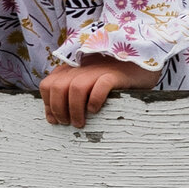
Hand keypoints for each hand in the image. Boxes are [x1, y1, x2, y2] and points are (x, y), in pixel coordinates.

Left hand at [41, 58, 159, 128]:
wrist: (141, 64)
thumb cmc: (112, 79)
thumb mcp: (87, 83)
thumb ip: (70, 93)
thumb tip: (53, 117)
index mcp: (72, 69)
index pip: (48, 85)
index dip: (48, 104)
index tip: (54, 120)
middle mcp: (82, 67)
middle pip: (57, 87)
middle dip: (58, 109)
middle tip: (68, 123)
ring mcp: (98, 70)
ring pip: (75, 88)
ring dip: (74, 109)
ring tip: (80, 123)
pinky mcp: (115, 74)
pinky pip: (100, 86)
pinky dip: (94, 100)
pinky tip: (95, 109)